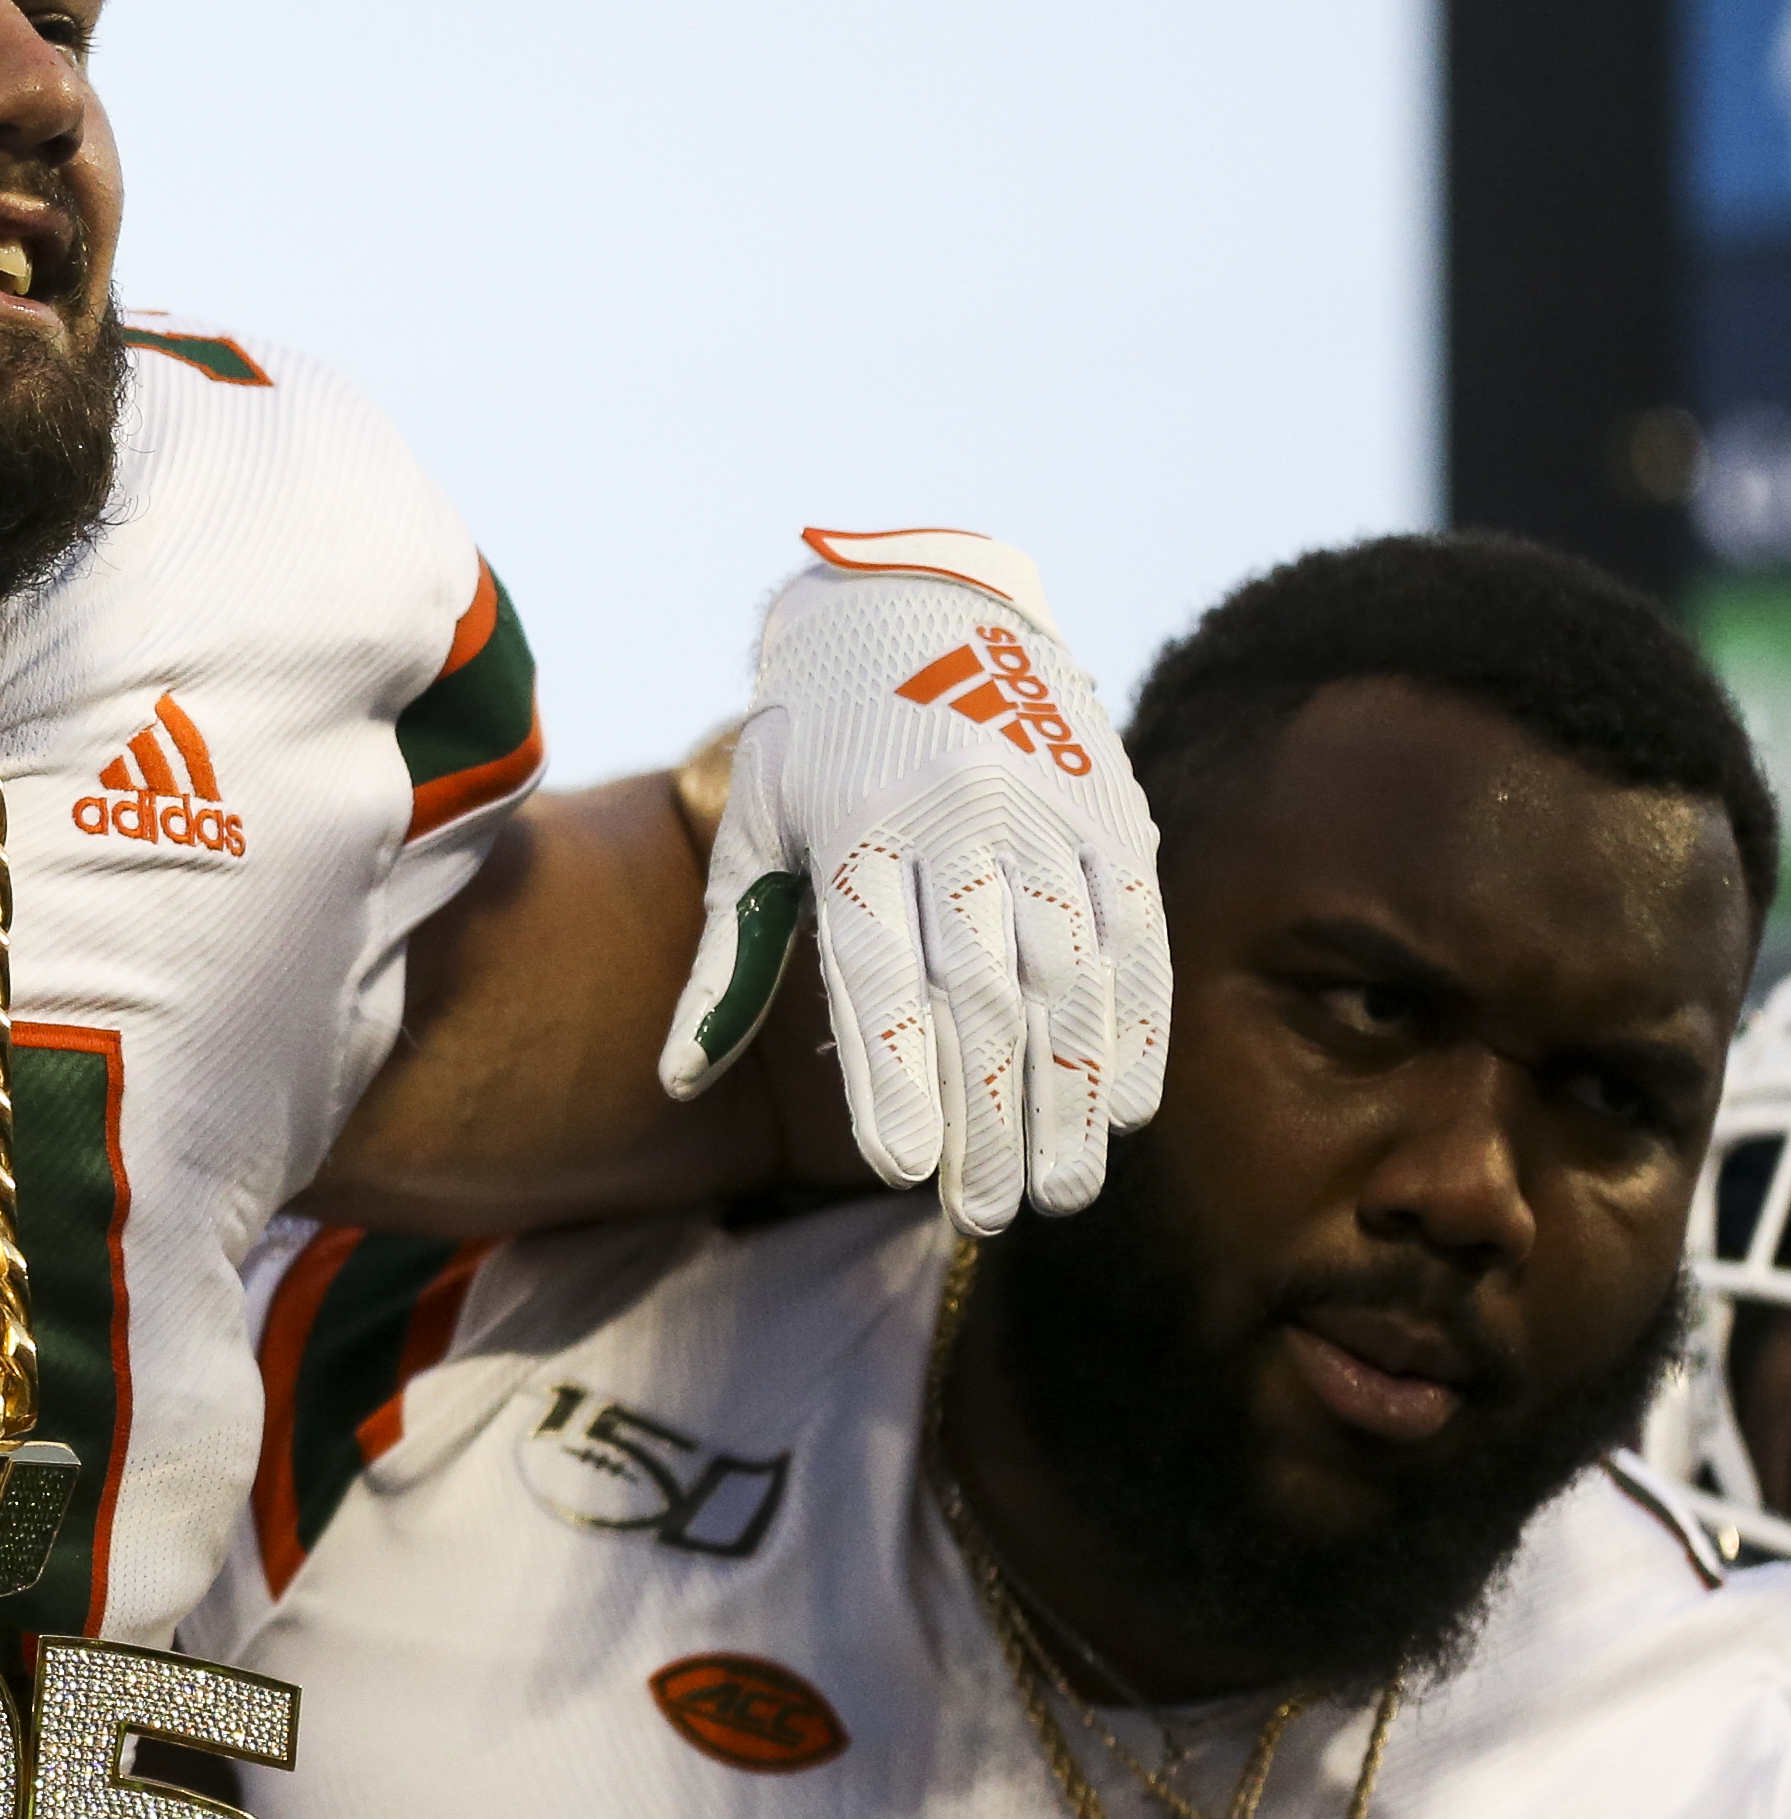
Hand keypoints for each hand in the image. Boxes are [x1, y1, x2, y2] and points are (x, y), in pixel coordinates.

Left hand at [655, 528, 1168, 1230]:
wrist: (921, 603)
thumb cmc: (813, 740)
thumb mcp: (753, 827)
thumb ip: (731, 956)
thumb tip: (680, 1079)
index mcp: (858, 826)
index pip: (879, 975)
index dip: (894, 1077)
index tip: (902, 1172)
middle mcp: (961, 820)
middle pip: (983, 993)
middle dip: (990, 1115)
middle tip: (987, 1215)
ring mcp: (1050, 812)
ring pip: (1073, 975)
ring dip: (1073, 1094)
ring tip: (1061, 1190)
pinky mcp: (1116, 810)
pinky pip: (1139, 936)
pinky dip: (1138, 1028)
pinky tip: (1127, 1108)